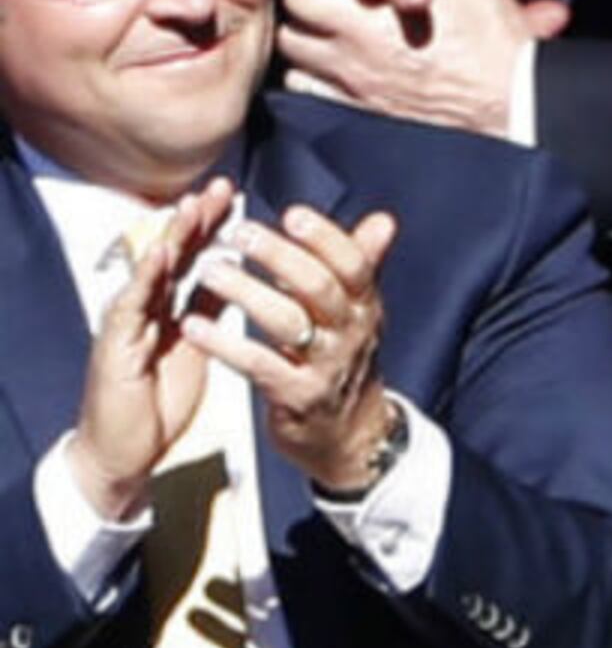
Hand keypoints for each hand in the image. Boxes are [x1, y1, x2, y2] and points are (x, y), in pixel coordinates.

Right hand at [64, 180, 232, 521]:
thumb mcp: (195, 342)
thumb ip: (211, 305)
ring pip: (150, 271)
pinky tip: (161, 253)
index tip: (234, 192)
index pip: (192, 257)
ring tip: (191, 206)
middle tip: (219, 185)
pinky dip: (146, 276)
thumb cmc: (159, 395)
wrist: (125, 448)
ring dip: (171, 237)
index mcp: (168, 306)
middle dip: (195, 219)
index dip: (211, 225)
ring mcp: (127, 322)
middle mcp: (146, 307)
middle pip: (172, 255)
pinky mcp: (114, 344)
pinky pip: (131, 305)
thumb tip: (238, 270)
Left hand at [182, 201, 402, 490]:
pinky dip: (225, 345)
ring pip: (288, 323)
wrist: (350, 434)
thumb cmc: (342, 361)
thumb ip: (362, 266)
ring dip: (246, 293)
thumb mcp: (358, 314)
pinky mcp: (299, 397)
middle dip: (280, 257)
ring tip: (208, 271)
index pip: (353, 264)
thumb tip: (382, 221)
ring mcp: (326, 367)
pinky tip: (194, 326)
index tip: (291, 214)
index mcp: (365, 307)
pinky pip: (259, 366)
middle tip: (238, 233)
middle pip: (320, 287)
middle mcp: (351, 333)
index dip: (325, 238)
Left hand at [276, 0, 566, 137]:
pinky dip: (323, 82)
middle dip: (316, 9)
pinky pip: (314, 97)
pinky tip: (349, 74)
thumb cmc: (493, 41)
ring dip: (315, 45)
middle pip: (294, 26)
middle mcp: (350, 56)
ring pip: (298, 62)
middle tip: (344, 3)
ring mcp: (353, 91)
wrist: (514, 101)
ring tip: (344, 38)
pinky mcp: (363, 119)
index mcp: (367, 17)